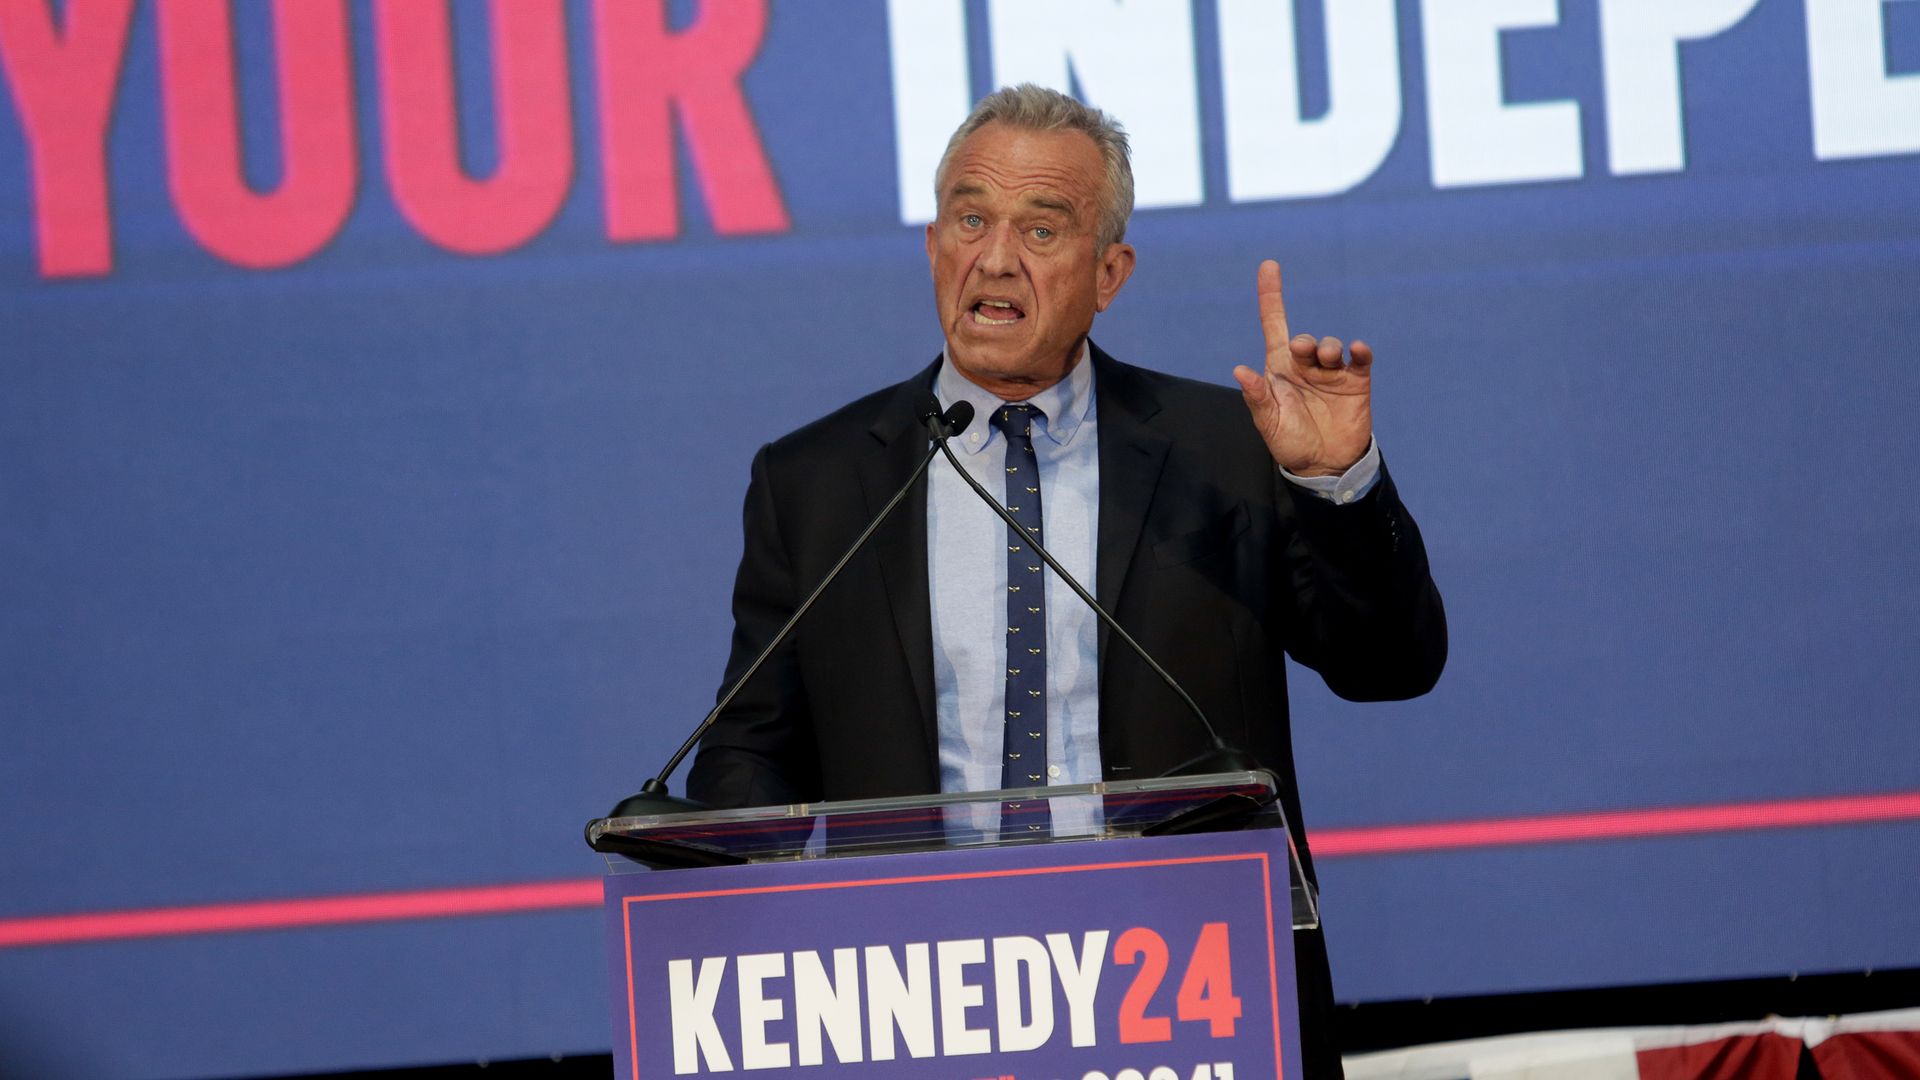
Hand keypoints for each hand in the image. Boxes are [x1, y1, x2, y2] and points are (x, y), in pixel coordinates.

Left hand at [1231, 260, 1372, 475]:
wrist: (1324, 465)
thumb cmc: (1290, 442)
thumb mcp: (1268, 422)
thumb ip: (1256, 397)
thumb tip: (1239, 370)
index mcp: (1279, 370)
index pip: (1274, 325)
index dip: (1271, 296)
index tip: (1268, 265)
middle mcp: (1305, 366)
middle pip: (1304, 338)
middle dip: (1305, 342)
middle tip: (1304, 353)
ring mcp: (1331, 372)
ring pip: (1331, 345)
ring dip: (1328, 347)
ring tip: (1327, 361)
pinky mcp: (1356, 382)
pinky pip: (1360, 358)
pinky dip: (1359, 350)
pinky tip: (1357, 349)